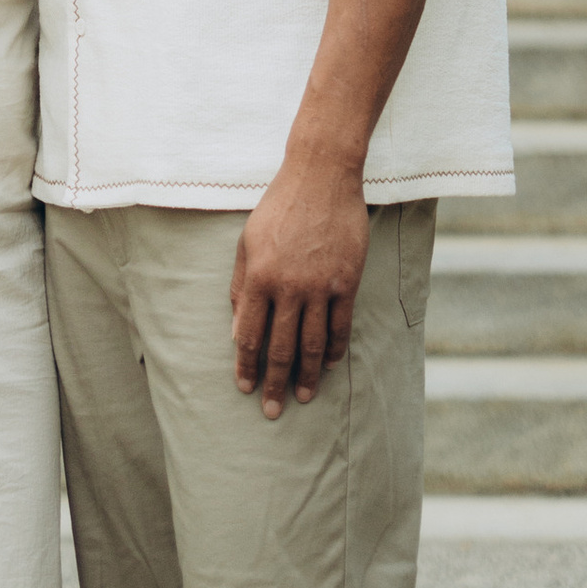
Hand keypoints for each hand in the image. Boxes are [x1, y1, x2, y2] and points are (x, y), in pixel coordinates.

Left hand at [230, 150, 367, 417]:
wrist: (320, 176)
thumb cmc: (279, 207)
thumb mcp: (247, 242)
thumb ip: (242, 287)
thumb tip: (240, 331)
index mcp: (259, 277)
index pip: (249, 336)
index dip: (246, 367)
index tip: (245, 389)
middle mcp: (288, 287)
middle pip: (280, 348)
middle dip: (274, 384)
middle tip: (272, 411)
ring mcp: (320, 286)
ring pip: (312, 344)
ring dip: (305, 376)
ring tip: (302, 397)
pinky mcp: (346, 282)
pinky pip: (340, 326)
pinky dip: (333, 350)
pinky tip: (327, 365)